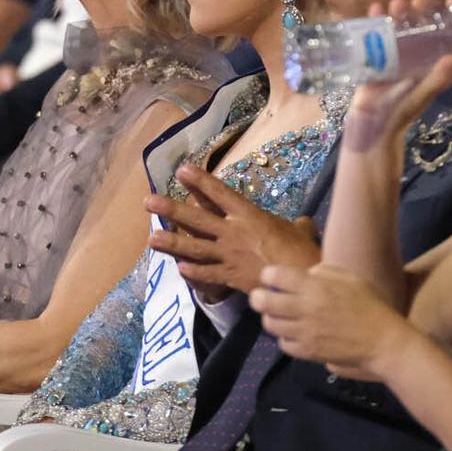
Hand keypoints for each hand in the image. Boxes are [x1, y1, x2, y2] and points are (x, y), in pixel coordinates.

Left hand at [145, 165, 319, 296]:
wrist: (302, 280)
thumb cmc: (303, 251)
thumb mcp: (301, 231)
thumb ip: (297, 225)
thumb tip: (304, 224)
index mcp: (249, 215)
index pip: (220, 193)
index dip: (199, 181)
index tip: (182, 170)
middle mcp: (233, 232)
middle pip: (196, 218)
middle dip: (171, 209)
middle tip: (148, 201)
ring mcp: (229, 255)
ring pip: (194, 247)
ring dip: (171, 243)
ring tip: (151, 239)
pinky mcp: (231, 277)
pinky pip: (207, 274)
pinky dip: (193, 272)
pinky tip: (179, 269)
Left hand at [251, 263, 426, 381]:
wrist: (382, 341)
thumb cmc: (369, 305)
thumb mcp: (349, 277)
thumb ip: (323, 271)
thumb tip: (304, 274)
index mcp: (314, 286)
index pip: (274, 276)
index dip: (269, 275)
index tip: (271, 278)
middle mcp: (304, 308)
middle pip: (263, 301)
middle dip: (258, 297)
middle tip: (261, 297)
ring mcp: (304, 332)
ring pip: (269, 324)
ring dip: (271, 318)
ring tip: (279, 316)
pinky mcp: (307, 352)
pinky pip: (283, 344)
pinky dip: (285, 338)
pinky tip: (293, 334)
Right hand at [344, 0, 451, 154]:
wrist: (371, 128)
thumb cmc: (400, 113)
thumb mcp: (420, 95)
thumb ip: (437, 79)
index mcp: (433, 64)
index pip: (448, 35)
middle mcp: (418, 56)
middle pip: (423, 26)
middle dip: (421, 10)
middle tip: (416, 1)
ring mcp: (396, 55)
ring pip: (400, 27)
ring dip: (399, 13)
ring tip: (394, 4)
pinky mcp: (376, 57)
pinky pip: (377, 35)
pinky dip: (375, 21)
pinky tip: (374, 10)